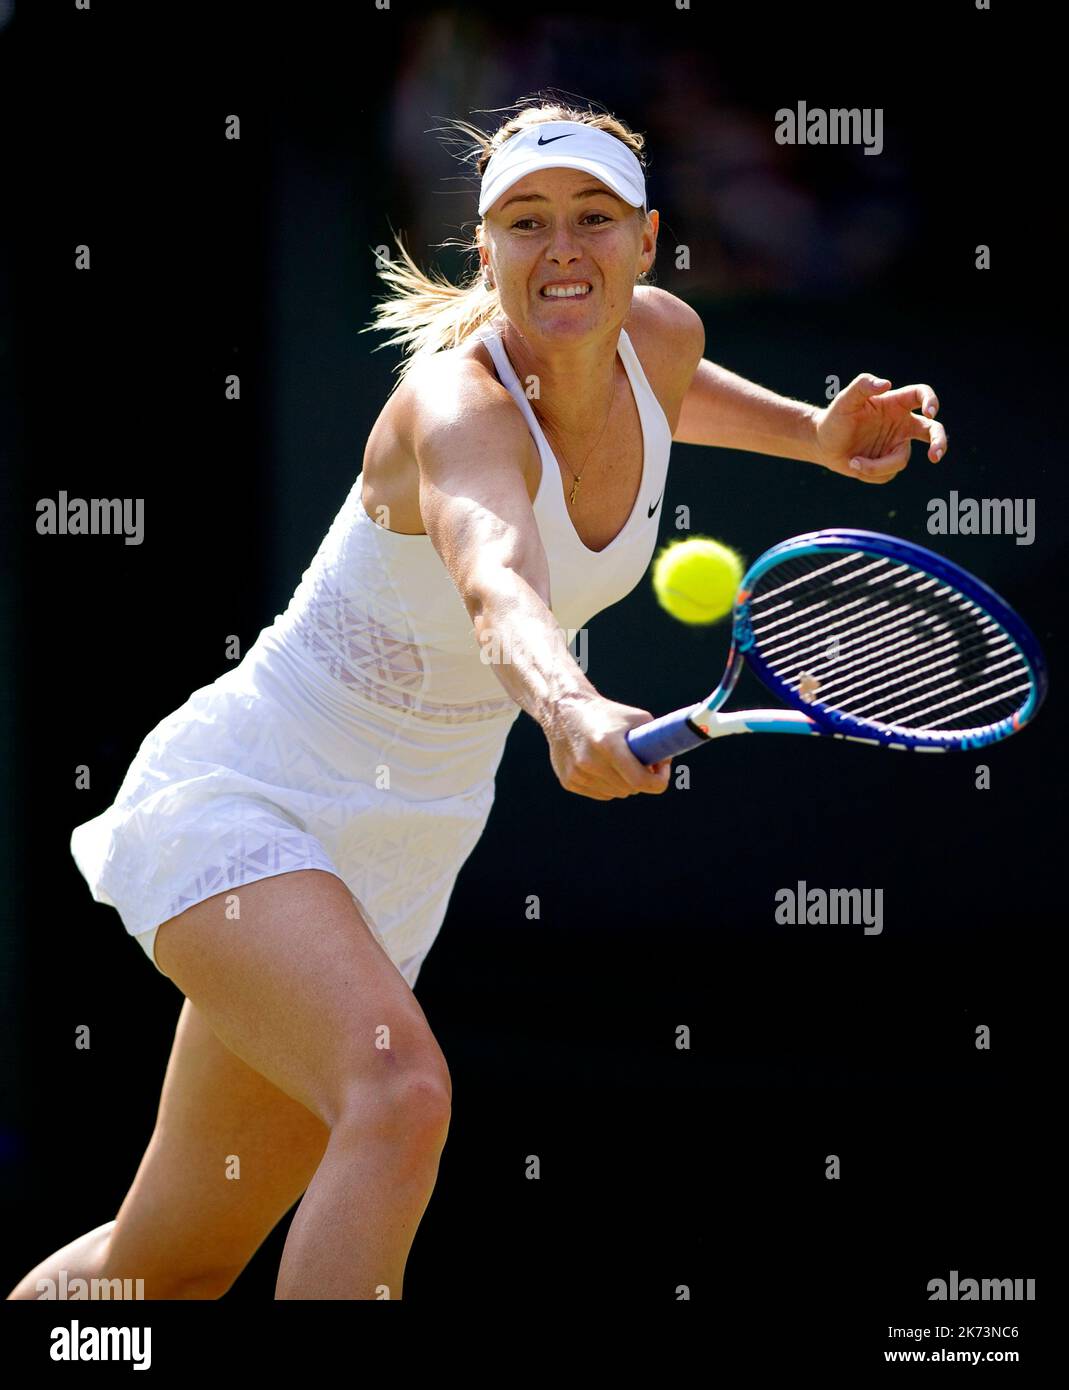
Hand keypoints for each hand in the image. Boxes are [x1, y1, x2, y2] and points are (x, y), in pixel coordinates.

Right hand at [543, 695, 671, 800]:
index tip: (661, 771)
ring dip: (624, 783)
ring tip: (620, 762)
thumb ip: (656, 740)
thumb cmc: (606, 713)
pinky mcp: (569, 781)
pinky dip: (608, 784)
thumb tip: (664, 765)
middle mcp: (590, 761)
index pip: (640, 781)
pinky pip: (600, 793)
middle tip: (642, 763)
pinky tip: (602, 765)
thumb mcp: (636, 717)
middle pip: (631, 788)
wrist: (564, 710)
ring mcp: (577, 774)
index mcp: (608, 744)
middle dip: (641, 779)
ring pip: (616, 793)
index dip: (658, 781)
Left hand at [813, 374, 947, 483]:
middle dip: (939, 442)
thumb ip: (862, 385)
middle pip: (933, 430)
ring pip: (900, 460)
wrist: (822, 444)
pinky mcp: (888, 464)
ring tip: (853, 462)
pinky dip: (870, 472)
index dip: (931, 401)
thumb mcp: (844, 400)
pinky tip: (854, 464)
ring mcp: (897, 445)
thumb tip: (886, 383)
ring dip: (876, 465)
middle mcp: (901, 424)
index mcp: (896, 404)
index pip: (921, 395)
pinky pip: (888, 473)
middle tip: (935, 456)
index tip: (930, 412)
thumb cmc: (835, 417)